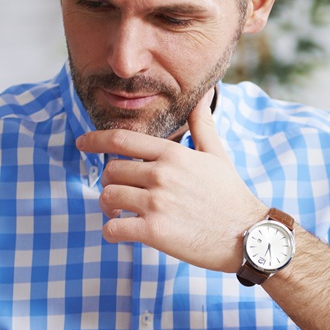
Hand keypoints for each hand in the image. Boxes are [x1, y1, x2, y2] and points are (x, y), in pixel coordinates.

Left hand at [75, 88, 265, 271]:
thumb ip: (202, 124)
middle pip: (111, 170)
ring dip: (108, 207)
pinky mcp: (155, 232)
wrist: (247, 235)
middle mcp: (161, 175)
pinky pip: (113, 228)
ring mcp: (157, 203)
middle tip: (118, 194)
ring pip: (108, 197)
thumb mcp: (217, 154)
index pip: (122, 140)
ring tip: (120, 213)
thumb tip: (203, 94)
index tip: (81, 143)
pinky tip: (122, 231)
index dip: (94, 140)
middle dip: (110, 182)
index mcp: (173, 154)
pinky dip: (111, 230)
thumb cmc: (231, 195)